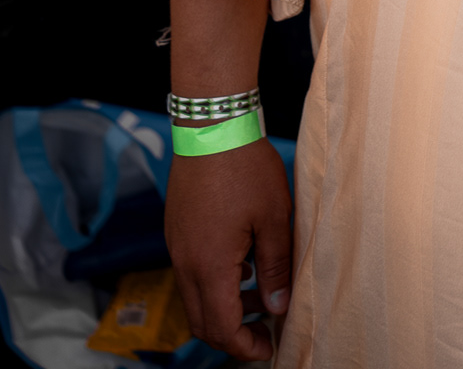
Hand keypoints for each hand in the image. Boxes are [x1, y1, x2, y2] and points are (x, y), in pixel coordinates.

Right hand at [166, 140, 293, 360]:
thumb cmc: (246, 167)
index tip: (270, 348)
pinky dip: (214, 282)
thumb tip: (278, 307)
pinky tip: (242, 262)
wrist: (210, 125)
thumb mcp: (273, 217)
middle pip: (202, 322)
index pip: (221, 328)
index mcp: (210, 266)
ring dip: (224, 307)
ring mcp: (177, 247)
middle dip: (233, 335)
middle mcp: (186, 263)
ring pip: (194, 298)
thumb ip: (275, 266)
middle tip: (265, 329)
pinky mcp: (176, 231)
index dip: (245, 346)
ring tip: (259, 293)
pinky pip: (191, 272)